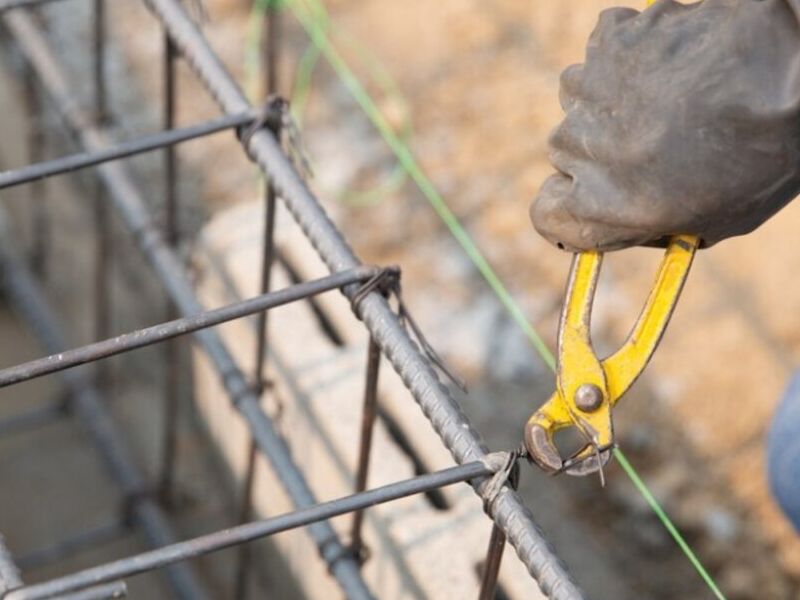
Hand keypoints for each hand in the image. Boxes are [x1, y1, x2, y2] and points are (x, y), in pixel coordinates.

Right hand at [531, 0, 799, 250]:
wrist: (793, 66)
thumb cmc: (766, 154)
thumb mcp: (715, 222)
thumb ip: (652, 226)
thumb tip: (628, 225)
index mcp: (601, 205)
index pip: (546, 215)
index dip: (567, 206)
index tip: (583, 198)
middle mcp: (579, 150)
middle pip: (565, 153)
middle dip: (600, 149)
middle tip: (654, 139)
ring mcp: (589, 90)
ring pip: (581, 99)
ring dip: (611, 100)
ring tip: (668, 95)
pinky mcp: (608, 40)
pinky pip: (603, 52)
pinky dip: (628, 55)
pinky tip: (670, 60)